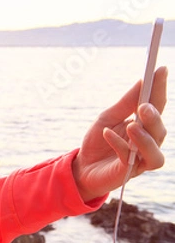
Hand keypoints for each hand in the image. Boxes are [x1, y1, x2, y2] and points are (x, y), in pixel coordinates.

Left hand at [72, 66, 167, 201]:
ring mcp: (140, 160)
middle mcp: (148, 144)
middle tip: (143, 107)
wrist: (82, 166)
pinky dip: (119, 145)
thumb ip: (125, 102)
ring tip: (133, 126)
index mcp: (145, 127)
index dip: (160, 89)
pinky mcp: (127, 172)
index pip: (157, 106)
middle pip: (160, 131)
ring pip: (155, 153)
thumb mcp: (108, 117)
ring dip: (146, 138)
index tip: (161, 69)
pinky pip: (129, 160)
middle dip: (154, 118)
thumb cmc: (98, 141)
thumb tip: (143, 80)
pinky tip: (107, 133)